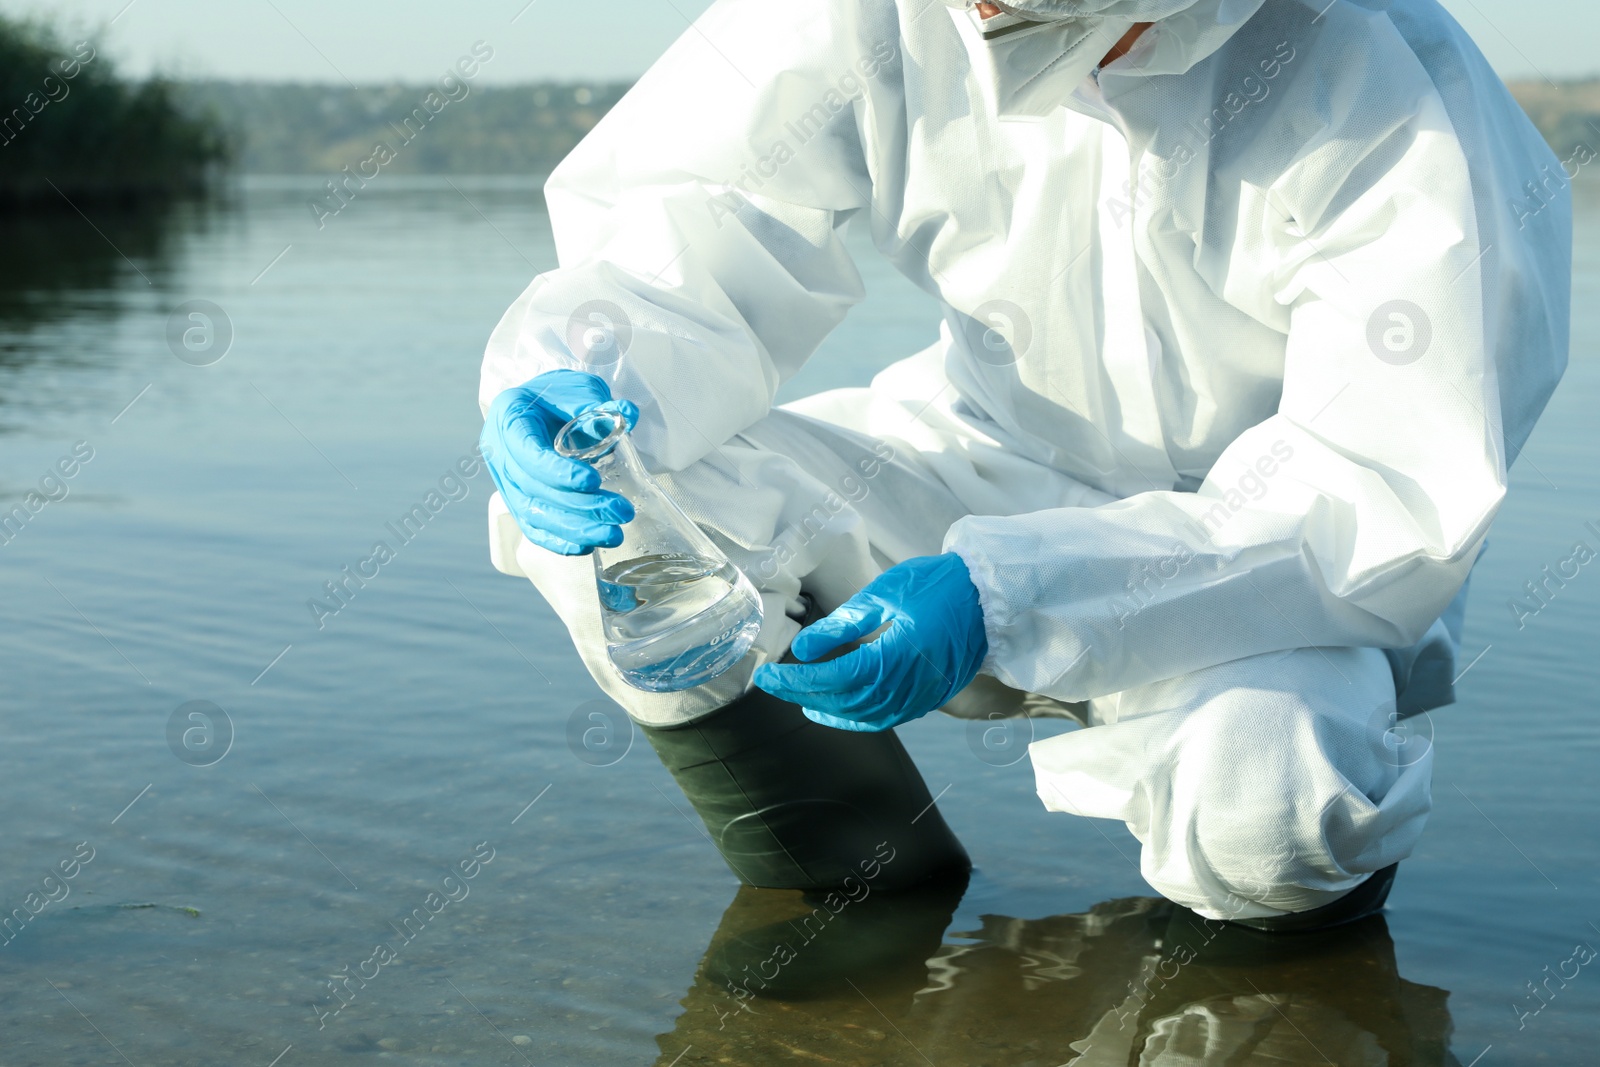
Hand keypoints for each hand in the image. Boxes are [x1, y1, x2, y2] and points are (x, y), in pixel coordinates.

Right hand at [481, 369, 640, 554]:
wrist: (541, 406)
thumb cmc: (559, 395)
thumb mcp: (578, 389)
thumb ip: (600, 405)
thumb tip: (628, 414)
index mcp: (509, 418)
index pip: (527, 453)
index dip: (558, 472)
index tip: (593, 481)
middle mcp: (499, 453)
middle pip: (533, 489)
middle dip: (579, 506)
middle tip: (620, 511)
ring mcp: (505, 481)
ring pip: (533, 514)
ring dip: (574, 529)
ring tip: (613, 534)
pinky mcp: (516, 501)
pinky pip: (532, 528)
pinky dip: (558, 540)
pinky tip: (587, 546)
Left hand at [753, 553, 987, 731]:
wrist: (991, 595)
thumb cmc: (937, 584)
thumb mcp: (882, 594)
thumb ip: (841, 625)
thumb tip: (802, 650)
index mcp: (896, 657)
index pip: (833, 678)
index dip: (795, 681)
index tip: (765, 676)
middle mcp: (909, 686)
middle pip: (845, 702)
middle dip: (804, 694)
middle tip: (772, 683)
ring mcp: (922, 696)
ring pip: (865, 716)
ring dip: (829, 710)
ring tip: (800, 698)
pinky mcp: (930, 697)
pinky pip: (887, 717)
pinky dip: (857, 717)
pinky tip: (839, 709)